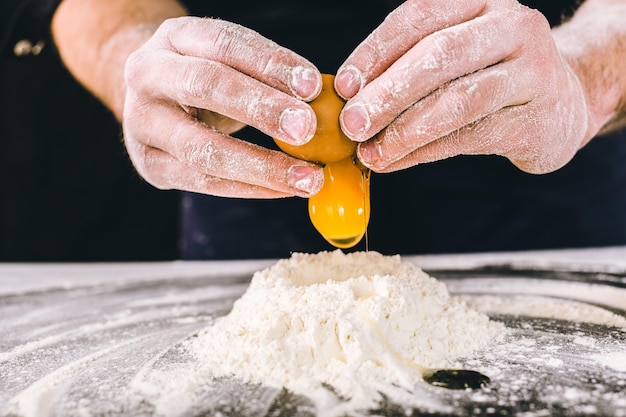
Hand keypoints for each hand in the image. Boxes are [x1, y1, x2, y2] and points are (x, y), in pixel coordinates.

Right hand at [123, 17, 323, 197]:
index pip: (224, 43)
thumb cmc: (205, 79)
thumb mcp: (227, 62)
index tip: (312, 86)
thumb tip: (321, 102)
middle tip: (306, 129)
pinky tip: (284, 190)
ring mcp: (141, 121)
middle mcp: (148, 73)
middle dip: (260, 108)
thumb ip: (266, 76)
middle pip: (204, 85)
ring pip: (201, 147)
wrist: (152, 99)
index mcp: (174, 37)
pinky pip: (203, 181)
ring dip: (261, 165)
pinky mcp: (148, 163)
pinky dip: (249, 188)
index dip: (270, 63)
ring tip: (307, 177)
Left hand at [335, 0, 590, 173]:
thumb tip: (349, 100)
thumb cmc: (489, 76)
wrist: (560, 103)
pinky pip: (472, 137)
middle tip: (351, 124)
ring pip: (458, 100)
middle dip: (388, 93)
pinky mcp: (538, 117)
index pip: (419, 16)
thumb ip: (407, 67)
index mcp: (481, 0)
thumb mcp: (453, 56)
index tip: (341, 86)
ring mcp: (533, 70)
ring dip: (405, 130)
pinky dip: (426, 151)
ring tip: (370, 152)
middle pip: (439, 55)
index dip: (375, 51)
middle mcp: (512, 25)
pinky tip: (395, 161)